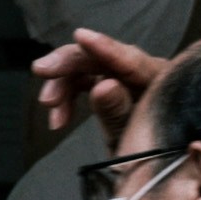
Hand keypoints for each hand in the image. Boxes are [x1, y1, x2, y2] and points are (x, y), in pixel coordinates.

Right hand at [33, 26, 175, 142]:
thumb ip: (119, 110)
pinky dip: (67, 97)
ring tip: (49, 106)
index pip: (130, 60)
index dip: (105, 48)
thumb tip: (102, 85)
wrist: (152, 163)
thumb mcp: (134, 135)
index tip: (82, 36)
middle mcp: (141, 71)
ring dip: (63, 85)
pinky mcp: (108, 83)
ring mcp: (123, 76)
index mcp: (158, 80)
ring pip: (85, 68)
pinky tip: (58, 120)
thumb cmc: (150, 147)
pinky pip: (82, 81)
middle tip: (41, 70)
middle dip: (69, 63)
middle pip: (101, 58)